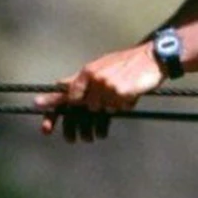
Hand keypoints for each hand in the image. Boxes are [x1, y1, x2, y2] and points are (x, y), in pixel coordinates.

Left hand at [33, 44, 163, 141]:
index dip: (53, 111)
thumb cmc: (126, 64)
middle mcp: (94, 79)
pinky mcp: (121, 93)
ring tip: (99, 131)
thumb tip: (61, 85)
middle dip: (77, 127)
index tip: (45, 127)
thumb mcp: (101, 67)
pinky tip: (126, 102)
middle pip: (81, 109)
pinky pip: (118, 111)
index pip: (66, 95)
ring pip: (100, 112)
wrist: (152, 57)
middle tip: (72, 140)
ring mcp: (107, 86)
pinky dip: (122, 109)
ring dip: (102, 119)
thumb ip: (82, 79)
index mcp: (86, 72)